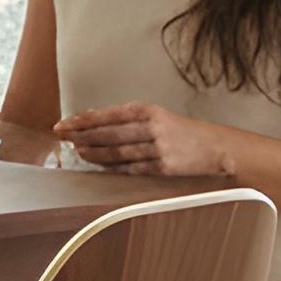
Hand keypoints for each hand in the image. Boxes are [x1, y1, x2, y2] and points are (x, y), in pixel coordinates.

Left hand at [52, 102, 237, 180]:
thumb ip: (131, 121)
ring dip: (94, 153)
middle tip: (62, 138)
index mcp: (150, 111)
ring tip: (77, 152)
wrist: (218, 148)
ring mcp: (157, 148)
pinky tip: (98, 167)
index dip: (83, 120)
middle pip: (109, 133)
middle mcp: (152, 127)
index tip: (64, 123)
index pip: (109, 115)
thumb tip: (95, 124)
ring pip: (117, 152)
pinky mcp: (162, 167)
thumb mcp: (160, 118)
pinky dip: (112, 168)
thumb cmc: (185, 133)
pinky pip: (130, 169)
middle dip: (82, 136)